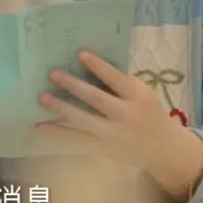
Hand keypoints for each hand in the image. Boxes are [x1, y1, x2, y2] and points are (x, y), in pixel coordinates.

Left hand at [35, 51, 202, 201]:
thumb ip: (120, 82)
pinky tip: (40, 125)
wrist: (162, 148)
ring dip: (61, 108)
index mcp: (138, 98)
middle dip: (73, 86)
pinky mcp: (102, 149)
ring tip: (42, 97)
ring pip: (83, 121)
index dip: (98, 66)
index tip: (80, 53)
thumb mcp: (143, 93)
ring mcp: (112, 135)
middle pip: (97, 100)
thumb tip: (88, 65)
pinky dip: (58, 133)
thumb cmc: (149, 112)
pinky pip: (77, 140)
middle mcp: (125, 116)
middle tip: (52, 73)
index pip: (116, 80)